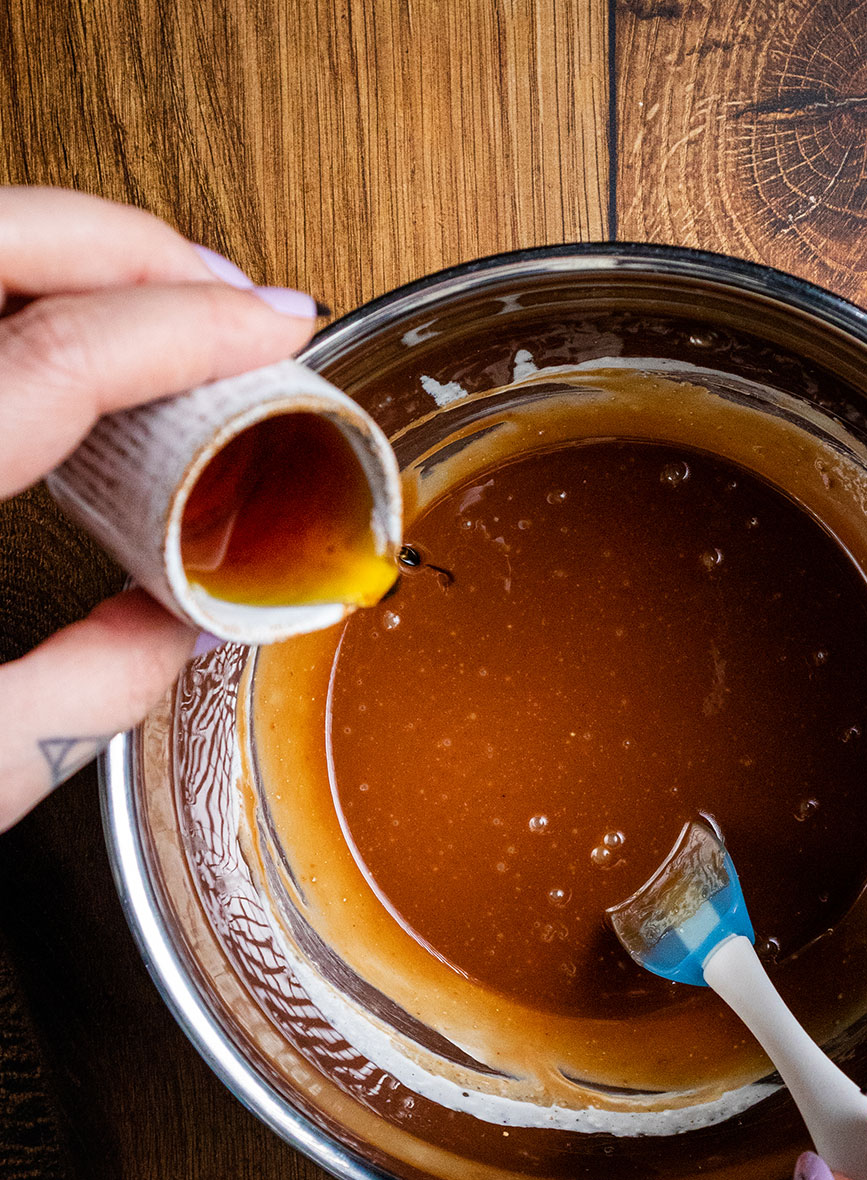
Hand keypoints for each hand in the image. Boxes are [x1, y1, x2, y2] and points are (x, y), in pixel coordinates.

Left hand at [0, 186, 319, 830]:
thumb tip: (185, 626)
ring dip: (61, 254)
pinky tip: (52, 346)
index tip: (278, 327)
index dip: (191, 327)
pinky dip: (4, 303)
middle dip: (128, 244)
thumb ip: (93, 686)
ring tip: (157, 306)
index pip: (57, 355)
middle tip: (225, 291)